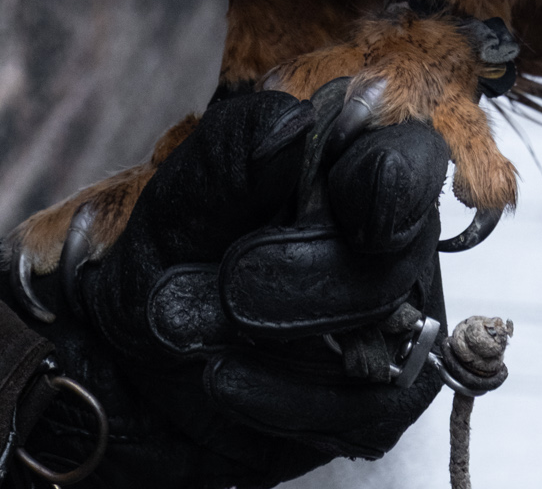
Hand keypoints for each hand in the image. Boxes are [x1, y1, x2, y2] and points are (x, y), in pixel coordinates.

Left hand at [0, 90, 448, 487]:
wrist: (127, 355)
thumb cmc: (167, 252)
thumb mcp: (186, 187)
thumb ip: (244, 144)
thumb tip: (304, 127)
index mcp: (351, 167)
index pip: (413, 162)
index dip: (391, 182)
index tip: (345, 201)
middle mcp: (387, 242)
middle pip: (395, 261)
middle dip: (307, 277)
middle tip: (230, 281)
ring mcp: (390, 326)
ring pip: (387, 343)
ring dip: (288, 346)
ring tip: (202, 338)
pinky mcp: (375, 399)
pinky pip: (366, 413)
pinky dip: (288, 404)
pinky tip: (223, 380)